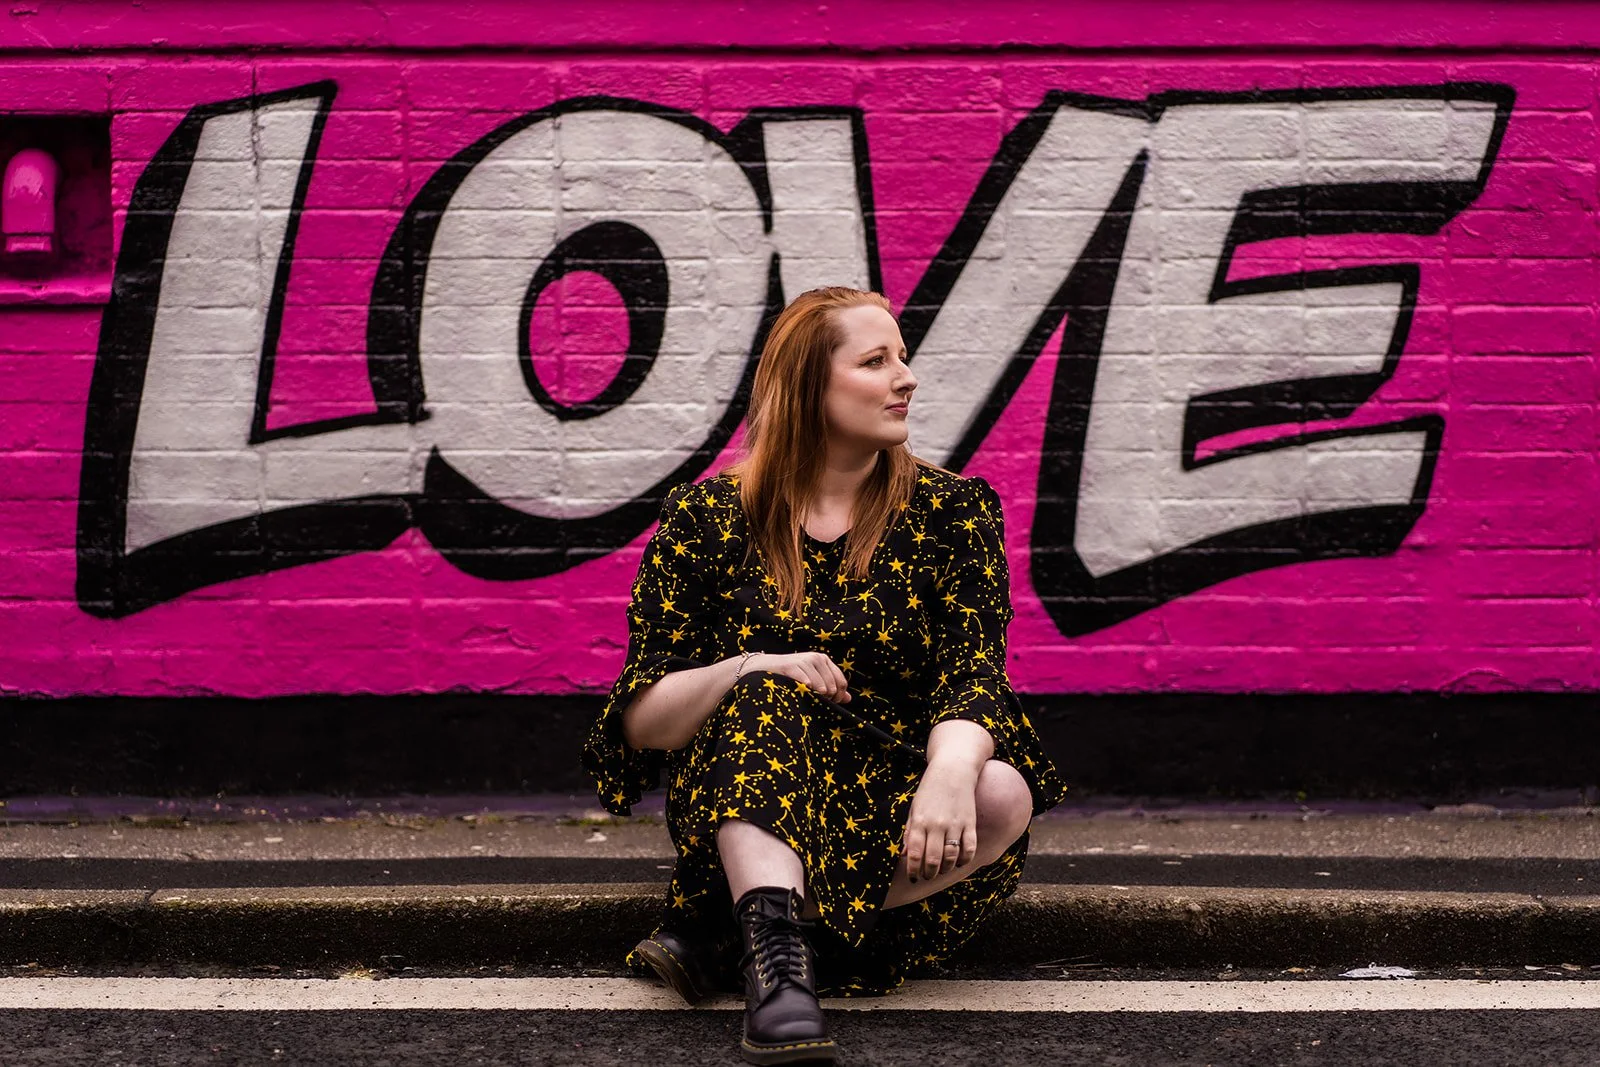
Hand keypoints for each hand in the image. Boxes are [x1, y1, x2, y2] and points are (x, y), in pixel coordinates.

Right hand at [742, 651, 850, 702]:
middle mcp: (816, 658)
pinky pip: (806, 682)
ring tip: (807, 698)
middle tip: (817, 702)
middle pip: (833, 686)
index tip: (829, 704)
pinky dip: (805, 690)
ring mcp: (804, 661)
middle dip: (827, 698)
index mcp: (824, 660)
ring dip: (816, 697)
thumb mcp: (813, 680)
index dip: (838, 697)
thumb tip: (849, 699)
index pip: (841, 682)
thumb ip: (831, 688)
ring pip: (821, 687)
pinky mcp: (792, 666)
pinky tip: (801, 691)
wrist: (766, 667)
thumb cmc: (791, 676)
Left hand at [902, 759, 978, 880]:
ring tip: (941, 870)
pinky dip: (964, 860)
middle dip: (929, 873)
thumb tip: (905, 855)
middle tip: (927, 876)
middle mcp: (937, 824)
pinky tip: (959, 861)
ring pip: (951, 857)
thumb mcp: (914, 808)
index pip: (915, 853)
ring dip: (946, 869)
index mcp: (920, 821)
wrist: (953, 770)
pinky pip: (969, 848)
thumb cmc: (930, 790)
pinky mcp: (969, 823)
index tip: (913, 877)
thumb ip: (910, 832)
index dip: (913, 869)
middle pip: (933, 859)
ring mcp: (954, 824)